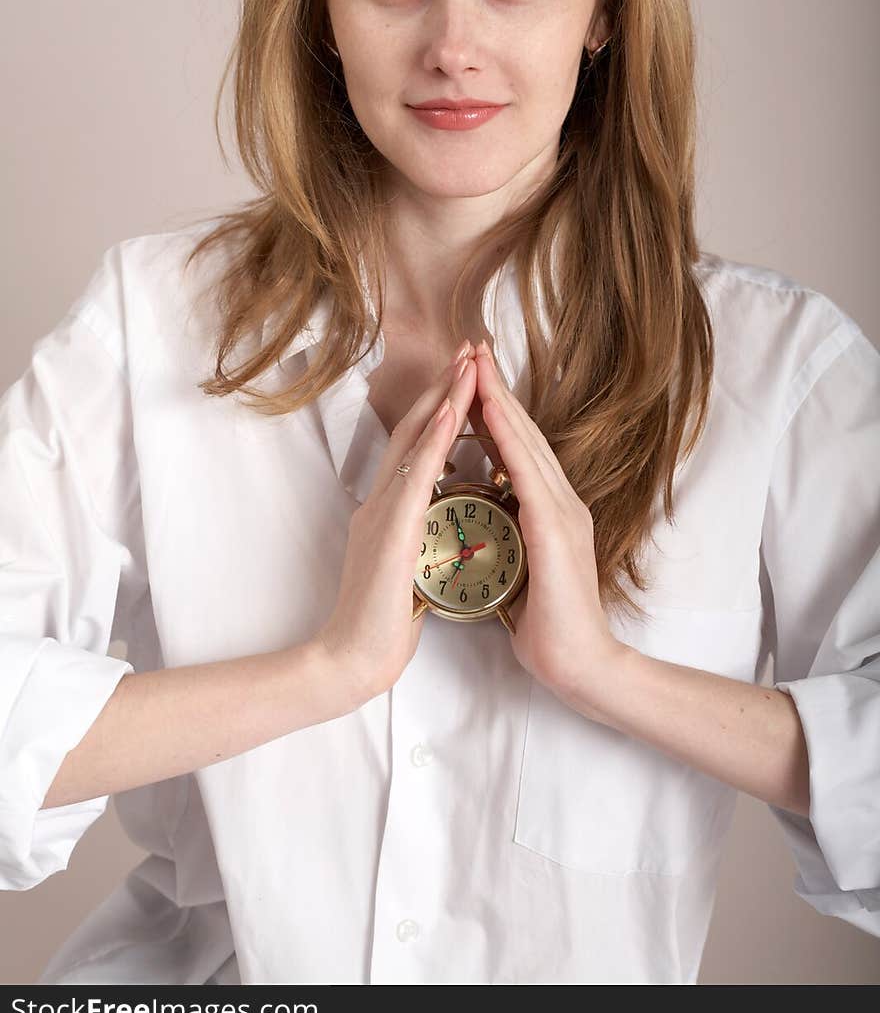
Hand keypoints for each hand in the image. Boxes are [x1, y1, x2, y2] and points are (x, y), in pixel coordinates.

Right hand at [314, 342, 477, 704]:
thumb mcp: (404, 569)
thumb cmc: (382, 625)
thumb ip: (415, 541)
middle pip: (414, 430)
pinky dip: (435, 439)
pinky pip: (417, 475)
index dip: (441, 410)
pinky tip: (453, 413)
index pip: (418, 448)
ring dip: (444, 399)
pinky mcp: (391, 532)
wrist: (350, 661)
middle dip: (443, 388)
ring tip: (468, 364)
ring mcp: (383, 513)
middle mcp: (381, 502)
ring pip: (415, 442)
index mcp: (389, 512)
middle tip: (469, 351)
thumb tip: (436, 528)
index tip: (466, 379)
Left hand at [471, 340, 624, 704]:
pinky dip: (508, 441)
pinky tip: (490, 414)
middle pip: (524, 433)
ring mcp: (563, 514)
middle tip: (472, 345)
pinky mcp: (556, 533)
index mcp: (548, 509)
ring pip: (527, 444)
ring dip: (500, 400)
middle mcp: (560, 502)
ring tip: (476, 363)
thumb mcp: (521, 566)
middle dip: (496, 387)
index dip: (494, 407)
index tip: (470, 372)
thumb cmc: (547, 626)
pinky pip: (527, 475)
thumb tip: (485, 519)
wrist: (581, 667)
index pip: (517, 447)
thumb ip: (510, 535)